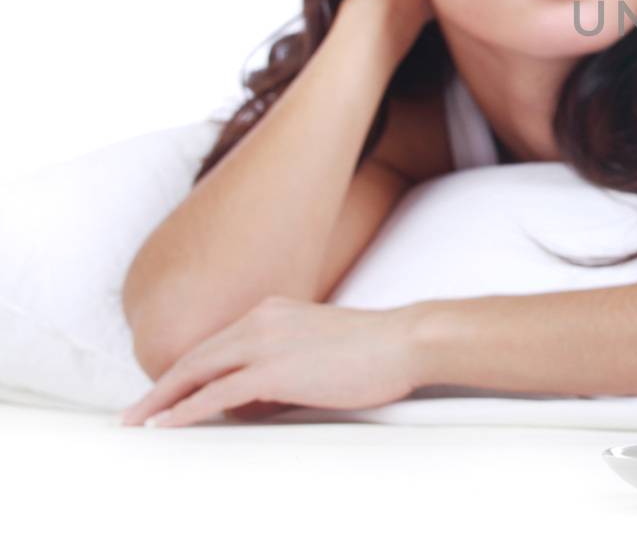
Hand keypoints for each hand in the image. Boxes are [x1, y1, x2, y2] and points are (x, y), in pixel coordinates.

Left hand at [119, 296, 421, 428]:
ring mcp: (266, 343)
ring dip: (162, 399)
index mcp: (273, 309)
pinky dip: (186, 409)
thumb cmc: (376, 347)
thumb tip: (262, 392)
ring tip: (139, 421)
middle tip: (134, 411)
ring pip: (197, 371)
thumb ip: (284, 359)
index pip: (215, 342)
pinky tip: (169, 423)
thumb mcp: (318, 343)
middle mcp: (262, 319)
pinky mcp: (274, 369)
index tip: (164, 389)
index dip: (184, 368)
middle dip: (160, 385)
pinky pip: (216, 392)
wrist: (405, 341)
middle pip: (195, 355)